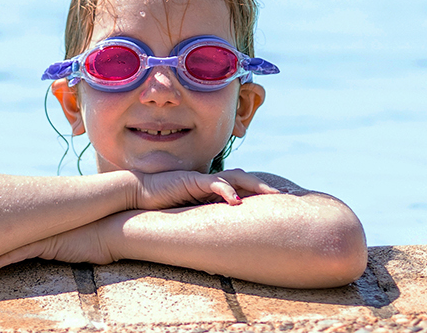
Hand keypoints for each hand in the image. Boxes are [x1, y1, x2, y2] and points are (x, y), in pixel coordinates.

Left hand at [0, 214, 119, 269]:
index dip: (3, 226)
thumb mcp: (84, 233)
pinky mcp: (47, 244)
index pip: (20, 222)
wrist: (117, 230)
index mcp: (49, 220)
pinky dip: (4, 258)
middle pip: (10, 228)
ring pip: (10, 239)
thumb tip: (74, 236)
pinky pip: (20, 253)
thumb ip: (71, 234)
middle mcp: (44, 224)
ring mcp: (45, 233)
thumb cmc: (105, 234)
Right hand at [128, 169, 281, 210]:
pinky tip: (237, 201)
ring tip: (273, 194)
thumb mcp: (190, 217)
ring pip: (236, 177)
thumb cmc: (161, 207)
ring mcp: (203, 180)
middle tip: (289, 196)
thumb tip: (221, 247)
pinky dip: (227, 190)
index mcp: (214, 190)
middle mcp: (212, 182)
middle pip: (246, 180)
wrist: (138, 193)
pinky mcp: (192, 180)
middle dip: (267, 187)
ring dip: (255, 186)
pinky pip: (214, 183)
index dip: (262, 194)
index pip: (244, 188)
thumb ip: (205, 224)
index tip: (282, 202)